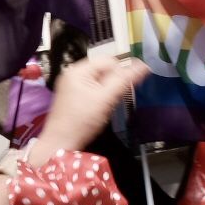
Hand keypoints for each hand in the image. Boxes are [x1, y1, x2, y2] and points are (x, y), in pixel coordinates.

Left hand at [29, 57, 148, 158]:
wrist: (61, 143)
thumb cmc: (82, 121)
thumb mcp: (106, 98)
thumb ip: (124, 80)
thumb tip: (144, 66)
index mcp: (78, 70)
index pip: (109, 61)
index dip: (122, 72)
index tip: (126, 88)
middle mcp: (73, 74)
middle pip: (104, 70)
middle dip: (115, 82)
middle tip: (114, 98)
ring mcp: (72, 86)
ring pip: (101, 81)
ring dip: (109, 90)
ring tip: (107, 104)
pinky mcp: (74, 97)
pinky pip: (94, 90)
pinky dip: (102, 97)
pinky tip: (100, 108)